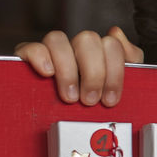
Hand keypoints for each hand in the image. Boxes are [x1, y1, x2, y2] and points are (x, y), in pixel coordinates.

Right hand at [14, 26, 143, 105]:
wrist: (59, 123)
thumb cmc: (93, 101)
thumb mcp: (118, 85)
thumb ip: (130, 59)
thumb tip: (116, 33)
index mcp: (99, 51)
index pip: (111, 44)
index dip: (114, 72)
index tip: (110, 99)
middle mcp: (75, 46)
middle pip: (87, 39)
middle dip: (93, 73)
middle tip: (90, 100)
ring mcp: (51, 50)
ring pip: (57, 39)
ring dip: (67, 71)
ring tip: (70, 97)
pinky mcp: (27, 57)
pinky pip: (31, 47)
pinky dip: (40, 58)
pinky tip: (48, 74)